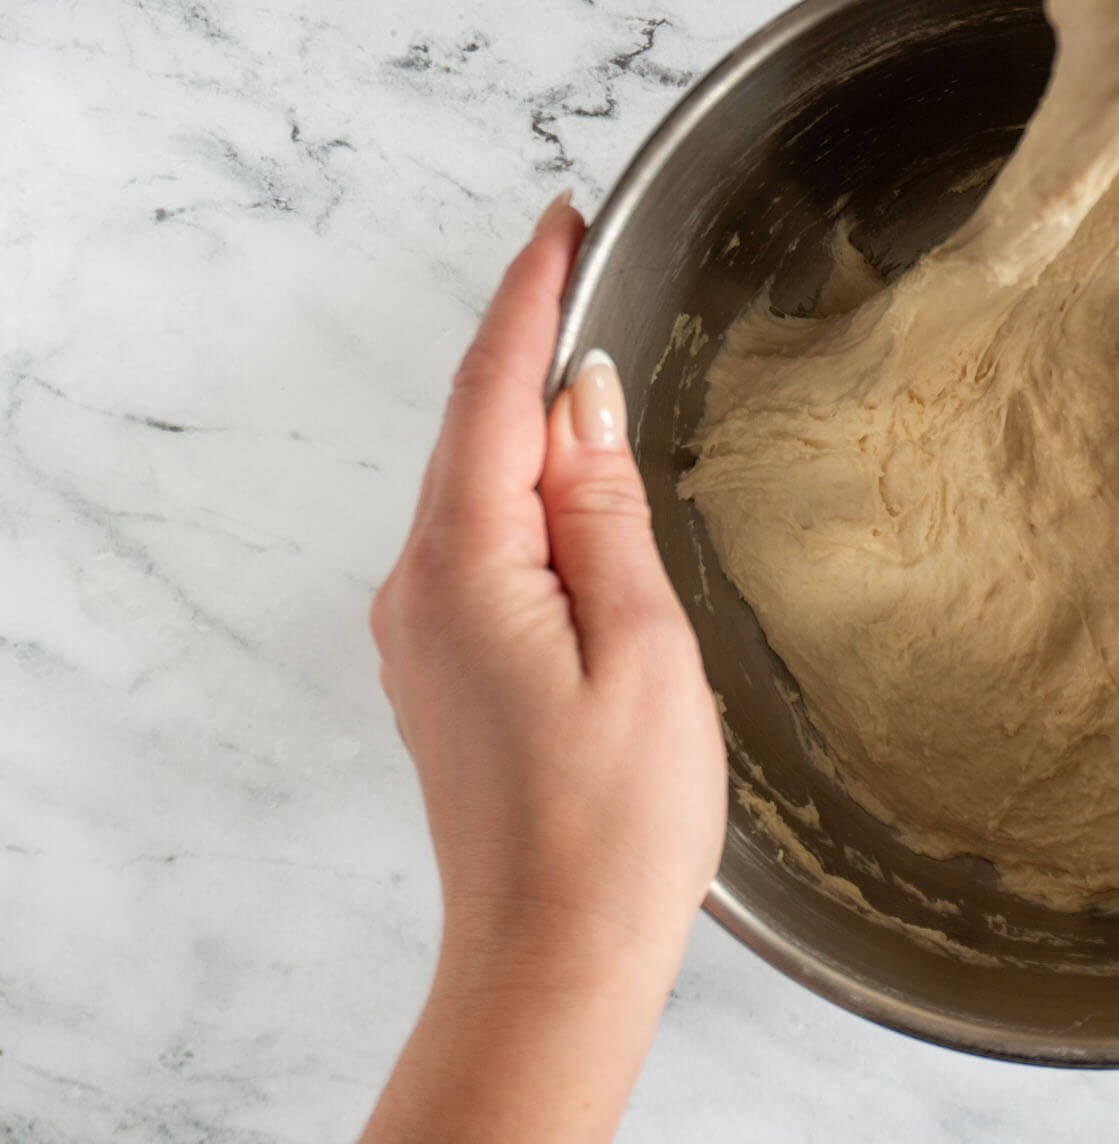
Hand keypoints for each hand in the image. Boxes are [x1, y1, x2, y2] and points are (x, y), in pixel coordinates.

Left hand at [364, 193, 724, 1142]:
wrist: (553, 955)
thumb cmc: (616, 824)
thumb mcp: (643, 647)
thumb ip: (604, 511)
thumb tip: (583, 398)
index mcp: (467, 567)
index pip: (492, 393)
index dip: (528, 297)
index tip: (561, 219)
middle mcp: (419, 587)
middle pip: (471, 427)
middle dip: (524, 337)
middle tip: (585, 256)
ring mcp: (421, 630)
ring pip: (474, 482)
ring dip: (525, 412)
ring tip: (592, 349)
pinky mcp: (443, 665)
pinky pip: (477, 538)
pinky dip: (521, 484)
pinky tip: (570, 478)